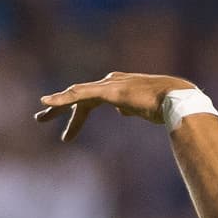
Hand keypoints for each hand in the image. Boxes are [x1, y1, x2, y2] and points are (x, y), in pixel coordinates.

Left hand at [35, 72, 194, 143]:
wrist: (177, 100)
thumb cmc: (166, 106)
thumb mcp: (144, 109)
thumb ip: (130, 108)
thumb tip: (121, 111)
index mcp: (118, 87)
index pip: (92, 100)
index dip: (78, 116)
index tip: (69, 134)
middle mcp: (110, 83)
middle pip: (79, 95)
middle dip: (61, 107)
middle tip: (41, 117)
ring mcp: (108, 86)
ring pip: (75, 94)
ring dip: (57, 105)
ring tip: (40, 117)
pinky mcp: (107, 91)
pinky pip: (79, 95)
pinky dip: (62, 99)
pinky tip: (47, 102)